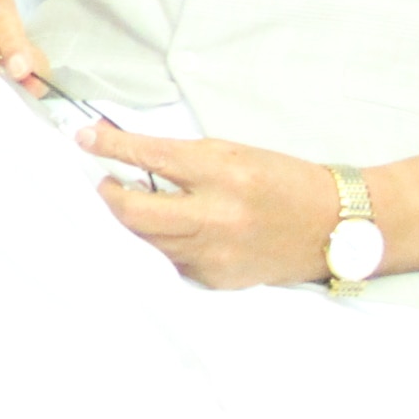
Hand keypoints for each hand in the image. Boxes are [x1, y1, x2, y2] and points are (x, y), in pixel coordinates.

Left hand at [81, 123, 340, 289]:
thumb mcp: (234, 154)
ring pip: (146, 242)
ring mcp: (215, 254)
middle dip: (110, 196)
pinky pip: (170, 261)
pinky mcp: (216, 279)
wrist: (332, 225)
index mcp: (223, 174)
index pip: (152, 157)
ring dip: (131, 222)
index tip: (85, 138)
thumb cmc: (281, 180)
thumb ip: (182, 158)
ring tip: (133, 204)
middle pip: (134, 213)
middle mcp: (217, 217)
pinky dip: (160, 244)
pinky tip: (165, 232)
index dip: (112, 146)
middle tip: (107, 183)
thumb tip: (129, 154)